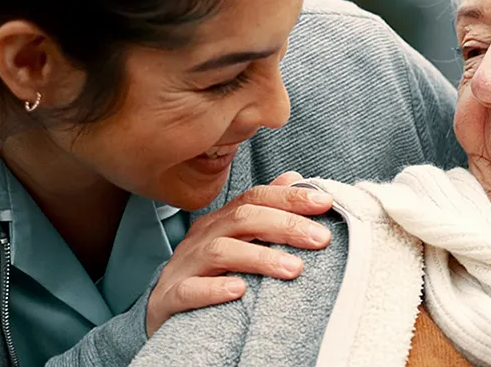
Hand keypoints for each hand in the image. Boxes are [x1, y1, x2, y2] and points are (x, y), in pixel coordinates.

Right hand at [145, 171, 333, 334]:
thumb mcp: (240, 242)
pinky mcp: (168, 298)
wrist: (164, 314)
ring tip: (294, 269)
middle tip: (321, 239)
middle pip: (243, 219)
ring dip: (260, 258)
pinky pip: (188, 290)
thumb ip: (267, 212)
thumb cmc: (211, 276)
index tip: (326, 203)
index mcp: (221, 222)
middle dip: (285, 224)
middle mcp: (201, 238)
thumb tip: (296, 177)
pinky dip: (214, 289)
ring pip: (220, 252)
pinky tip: (239, 290)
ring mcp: (183, 267)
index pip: (255, 198)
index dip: (290, 198)